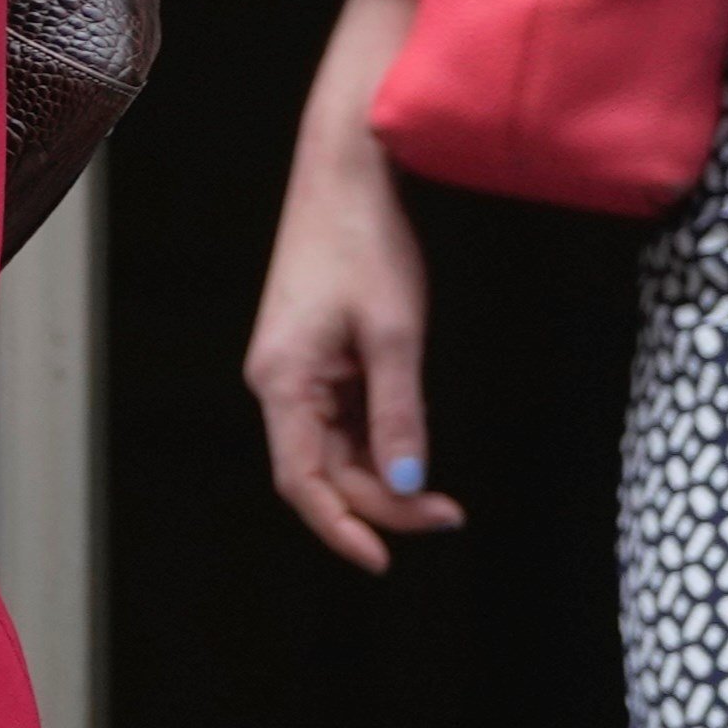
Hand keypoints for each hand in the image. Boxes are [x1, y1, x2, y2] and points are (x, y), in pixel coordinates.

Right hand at [245, 0, 470, 573]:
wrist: (345, 166)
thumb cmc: (363, 238)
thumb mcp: (393, 330)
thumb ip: (399, 411)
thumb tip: (409, 481)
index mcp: (281, 380)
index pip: (303, 481)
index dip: (341, 528)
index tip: (385, 561)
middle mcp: (277, 382)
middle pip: (322, 472)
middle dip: (381, 503)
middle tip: (449, 515)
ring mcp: (296, 369)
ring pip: (335, 450)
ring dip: (382, 477)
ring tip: (442, 496)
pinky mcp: (316, 355)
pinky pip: (343, 418)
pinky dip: (378, 441)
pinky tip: (413, 448)